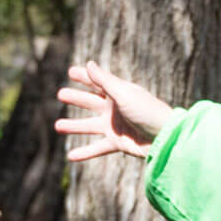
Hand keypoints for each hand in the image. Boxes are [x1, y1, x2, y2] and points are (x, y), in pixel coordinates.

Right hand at [55, 60, 175, 161]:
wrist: (164, 137)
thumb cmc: (146, 111)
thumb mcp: (124, 94)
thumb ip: (104, 81)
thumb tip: (88, 64)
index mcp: (118, 93)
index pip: (98, 82)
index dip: (84, 76)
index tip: (70, 71)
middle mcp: (115, 109)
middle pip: (91, 102)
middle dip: (76, 98)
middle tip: (60, 94)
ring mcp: (115, 126)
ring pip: (89, 125)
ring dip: (74, 126)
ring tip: (57, 126)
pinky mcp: (117, 143)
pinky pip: (97, 148)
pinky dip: (85, 152)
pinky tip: (70, 156)